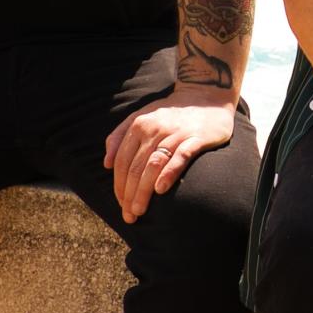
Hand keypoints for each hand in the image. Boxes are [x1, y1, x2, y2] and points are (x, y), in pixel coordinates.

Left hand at [105, 88, 239, 223]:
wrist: (206, 97)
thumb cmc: (170, 114)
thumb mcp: (141, 117)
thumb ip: (120, 136)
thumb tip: (106, 163)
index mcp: (139, 125)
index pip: (122, 161)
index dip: (118, 185)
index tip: (121, 205)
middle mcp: (155, 128)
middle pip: (136, 167)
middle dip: (129, 194)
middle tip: (130, 215)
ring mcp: (176, 133)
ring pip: (154, 165)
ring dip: (144, 190)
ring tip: (140, 210)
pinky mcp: (196, 138)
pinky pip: (180, 157)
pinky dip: (169, 173)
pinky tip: (160, 190)